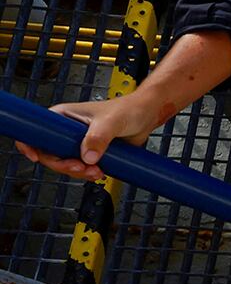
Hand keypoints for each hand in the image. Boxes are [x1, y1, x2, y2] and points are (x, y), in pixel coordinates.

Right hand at [15, 94, 165, 179]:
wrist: (146, 116)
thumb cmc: (128, 109)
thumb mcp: (112, 122)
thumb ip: (99, 137)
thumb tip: (87, 157)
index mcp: (62, 116)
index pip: (36, 131)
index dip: (30, 145)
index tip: (36, 157)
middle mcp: (66, 130)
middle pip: (50, 154)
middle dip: (63, 165)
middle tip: (80, 168)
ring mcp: (77, 143)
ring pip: (65, 164)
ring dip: (78, 172)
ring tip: (96, 171)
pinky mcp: (89, 152)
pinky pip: (80, 168)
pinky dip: (87, 173)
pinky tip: (99, 172)